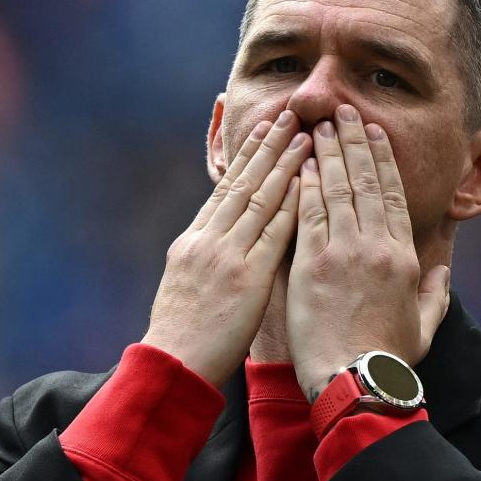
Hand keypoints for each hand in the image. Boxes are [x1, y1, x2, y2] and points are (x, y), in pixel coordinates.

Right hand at [142, 111, 311, 386]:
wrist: (172, 365)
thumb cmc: (181, 333)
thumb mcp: (185, 282)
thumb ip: (205, 254)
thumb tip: (222, 235)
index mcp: (193, 239)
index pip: (225, 187)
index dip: (247, 156)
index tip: (264, 130)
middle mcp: (208, 239)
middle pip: (242, 182)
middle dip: (267, 146)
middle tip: (288, 115)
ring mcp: (226, 255)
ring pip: (259, 198)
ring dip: (284, 164)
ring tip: (303, 135)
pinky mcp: (246, 276)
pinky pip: (273, 232)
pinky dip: (290, 203)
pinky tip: (308, 182)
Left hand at [287, 104, 450, 400]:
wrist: (354, 381)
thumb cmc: (389, 359)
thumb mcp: (424, 326)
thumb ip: (436, 293)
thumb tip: (443, 270)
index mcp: (403, 255)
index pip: (391, 194)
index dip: (380, 159)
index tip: (371, 133)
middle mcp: (375, 245)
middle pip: (363, 181)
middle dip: (352, 141)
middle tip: (343, 111)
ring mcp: (342, 251)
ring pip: (335, 188)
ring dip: (326, 153)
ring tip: (319, 124)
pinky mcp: (311, 263)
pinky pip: (308, 213)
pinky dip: (303, 184)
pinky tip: (298, 162)